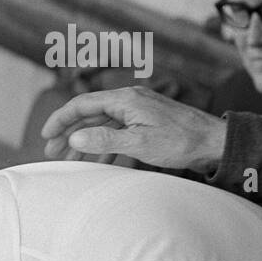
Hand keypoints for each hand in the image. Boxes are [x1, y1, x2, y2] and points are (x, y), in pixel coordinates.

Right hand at [40, 86, 227, 173]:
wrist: (215, 142)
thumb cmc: (180, 141)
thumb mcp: (139, 143)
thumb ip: (104, 140)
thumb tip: (74, 138)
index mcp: (125, 99)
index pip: (82, 105)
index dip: (60, 120)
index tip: (46, 137)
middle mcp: (129, 100)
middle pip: (89, 114)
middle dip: (68, 133)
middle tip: (52, 152)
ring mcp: (138, 110)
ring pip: (102, 124)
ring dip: (84, 141)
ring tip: (70, 160)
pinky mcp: (146, 121)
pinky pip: (116, 131)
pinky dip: (103, 145)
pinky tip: (98, 161)